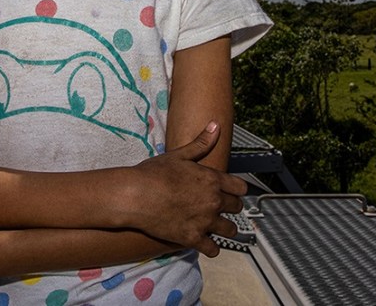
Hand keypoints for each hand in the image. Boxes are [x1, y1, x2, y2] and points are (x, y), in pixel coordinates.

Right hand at [125, 121, 246, 256]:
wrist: (135, 195)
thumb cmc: (154, 173)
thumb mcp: (179, 155)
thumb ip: (201, 143)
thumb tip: (216, 126)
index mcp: (212, 179)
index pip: (240, 187)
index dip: (237, 189)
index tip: (232, 191)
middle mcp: (213, 201)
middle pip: (237, 208)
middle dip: (231, 207)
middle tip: (222, 207)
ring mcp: (204, 221)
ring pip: (230, 230)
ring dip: (226, 228)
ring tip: (218, 227)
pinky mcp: (192, 238)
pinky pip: (213, 249)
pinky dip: (211, 247)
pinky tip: (206, 243)